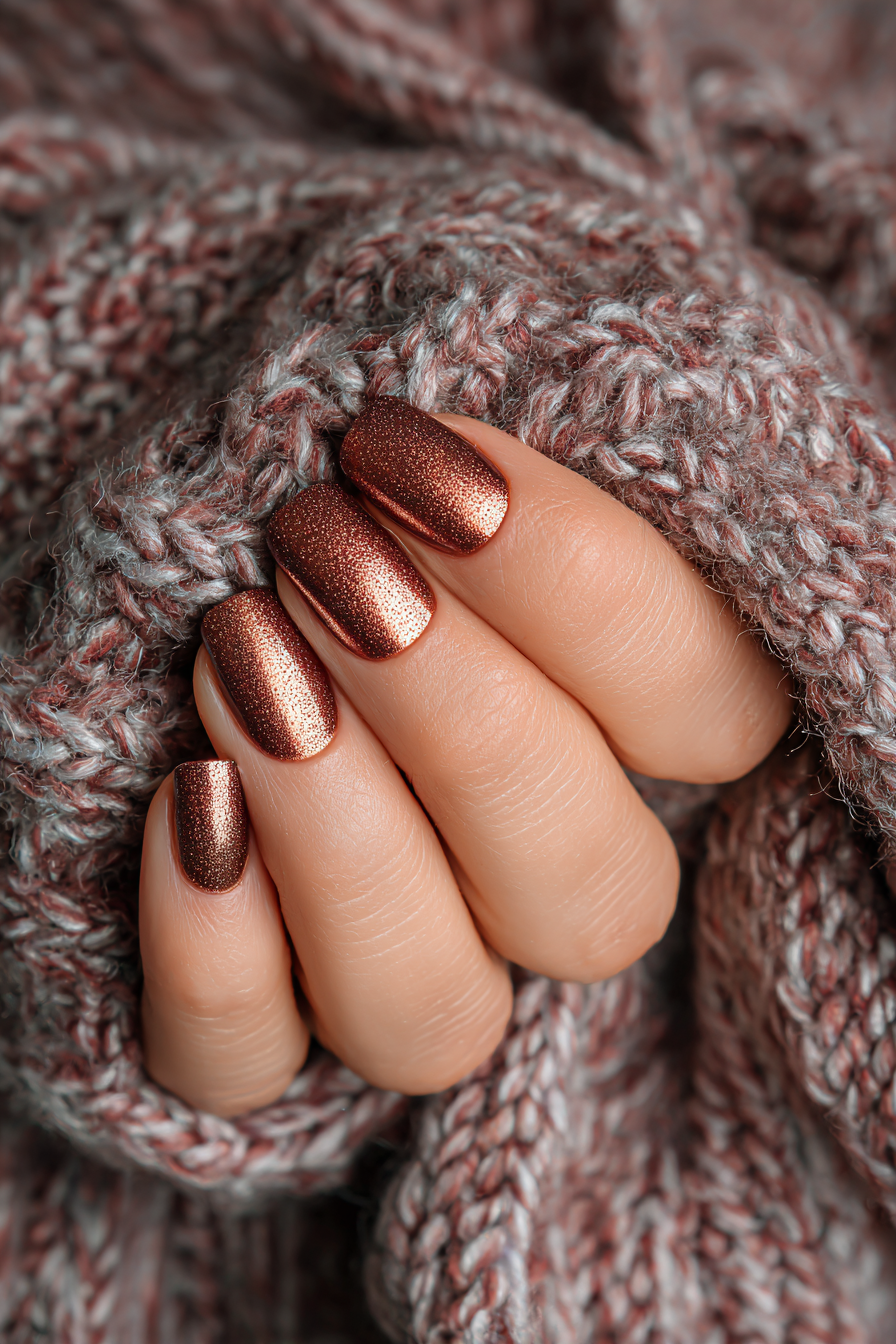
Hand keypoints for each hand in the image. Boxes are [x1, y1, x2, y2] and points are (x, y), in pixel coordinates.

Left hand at [138, 399, 790, 1115]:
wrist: (140, 515)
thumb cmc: (306, 451)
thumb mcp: (429, 421)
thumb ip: (507, 457)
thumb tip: (480, 472)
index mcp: (628, 725)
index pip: (707, 712)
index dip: (585, 591)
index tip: (425, 460)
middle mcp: (529, 871)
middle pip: (590, 893)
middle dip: (463, 720)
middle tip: (322, 557)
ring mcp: (393, 957)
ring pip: (432, 1013)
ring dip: (347, 846)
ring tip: (238, 660)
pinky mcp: (241, 1016)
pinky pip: (245, 1068)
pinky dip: (216, 959)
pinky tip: (183, 802)